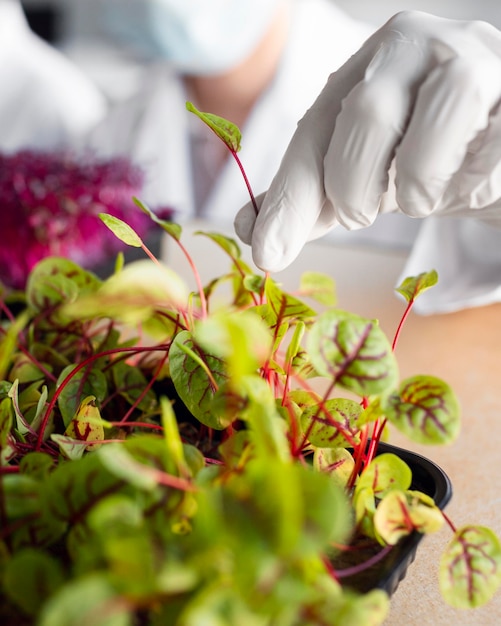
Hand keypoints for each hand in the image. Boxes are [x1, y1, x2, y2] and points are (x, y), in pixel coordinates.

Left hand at [234, 11, 500, 271]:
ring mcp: (474, 58)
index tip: (268, 253)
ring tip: (421, 197)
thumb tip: (250, 231)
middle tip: (361, 214)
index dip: (290, 198)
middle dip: (355, 184)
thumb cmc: (417, 156)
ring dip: (421, 181)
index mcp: (362, 67)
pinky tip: (469, 180)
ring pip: (443, 108)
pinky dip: (473, 179)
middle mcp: (414, 47)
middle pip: (368, 111)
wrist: (490, 142)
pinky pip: (496, 141)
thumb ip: (307, 199)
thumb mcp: (356, 175)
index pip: (314, 132)